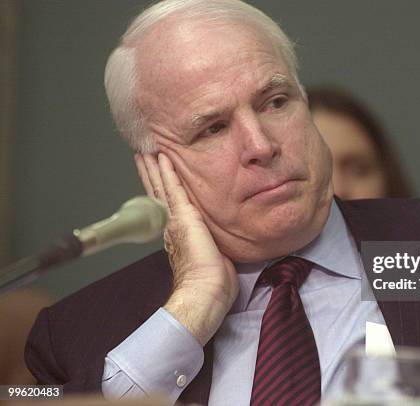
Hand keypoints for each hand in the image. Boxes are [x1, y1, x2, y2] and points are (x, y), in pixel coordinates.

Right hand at [134, 152, 238, 345]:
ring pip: (162, 187)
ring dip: (154, 167)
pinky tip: (162, 157)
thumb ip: (212, 240)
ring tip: (147, 149)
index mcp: (179, 233)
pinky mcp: (183, 218)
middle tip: (143, 153)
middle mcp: (172, 225)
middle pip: (158, 192)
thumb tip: (220, 236)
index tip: (157, 171)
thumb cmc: (212, 281)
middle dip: (151, 172)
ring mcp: (175, 220)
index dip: (161, 187)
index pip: (168, 204)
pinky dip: (166, 172)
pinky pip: (173, 189)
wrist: (205, 292)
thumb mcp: (213, 253)